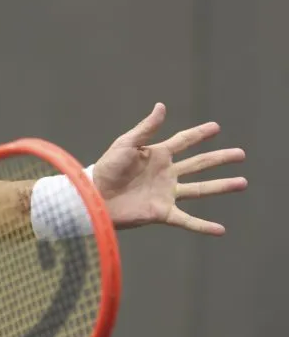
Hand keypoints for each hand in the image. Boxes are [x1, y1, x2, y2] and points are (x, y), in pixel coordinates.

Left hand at [92, 103, 246, 234]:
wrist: (93, 197)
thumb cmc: (105, 169)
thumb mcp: (125, 145)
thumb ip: (146, 129)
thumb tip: (162, 106)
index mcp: (156, 155)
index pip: (183, 141)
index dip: (199, 134)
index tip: (216, 127)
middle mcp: (165, 174)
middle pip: (199, 164)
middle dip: (219, 158)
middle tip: (241, 154)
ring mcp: (166, 193)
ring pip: (200, 190)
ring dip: (221, 186)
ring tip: (242, 182)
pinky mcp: (162, 213)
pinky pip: (187, 221)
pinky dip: (203, 226)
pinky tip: (221, 230)